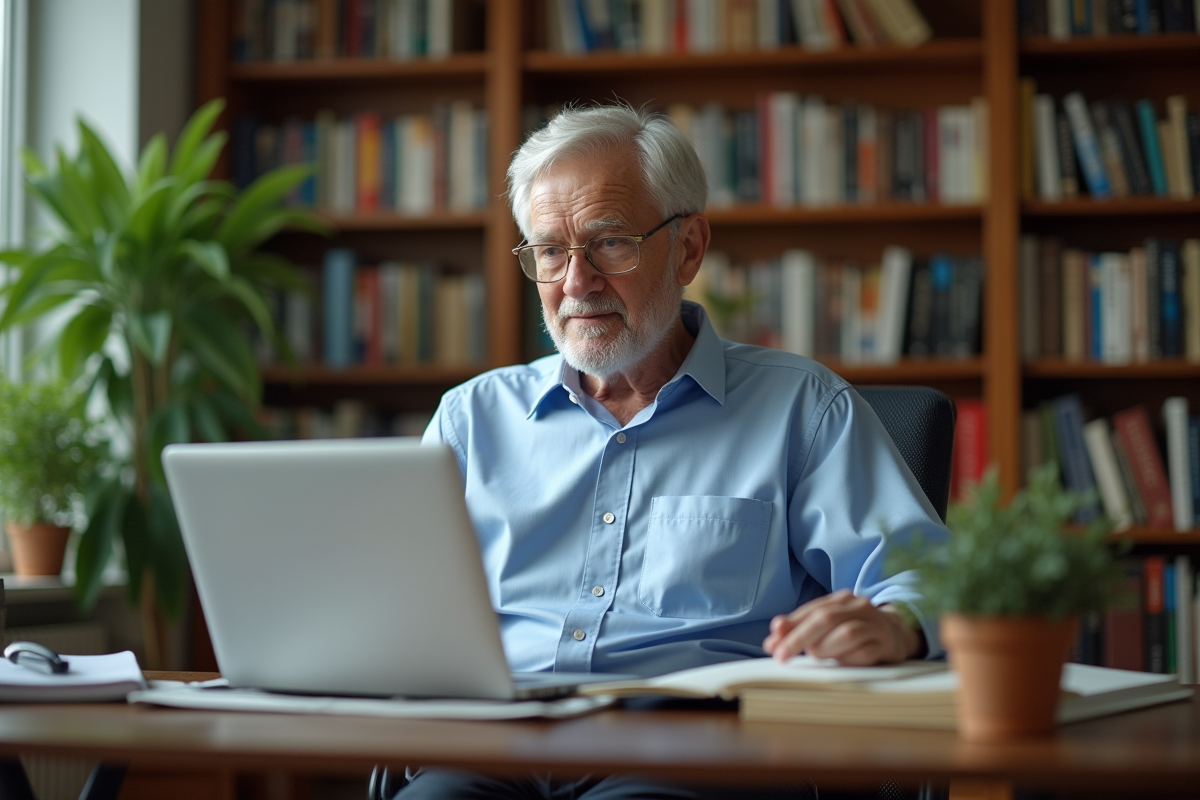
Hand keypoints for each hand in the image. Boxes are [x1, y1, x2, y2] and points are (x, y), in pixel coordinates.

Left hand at [761, 590, 924, 665]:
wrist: (896, 633)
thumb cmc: (852, 631)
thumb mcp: (827, 627)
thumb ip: (799, 631)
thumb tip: (771, 642)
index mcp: (840, 599)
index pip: (810, 611)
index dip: (789, 628)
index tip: (772, 646)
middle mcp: (858, 606)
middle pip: (825, 619)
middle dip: (799, 638)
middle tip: (782, 656)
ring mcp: (874, 624)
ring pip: (846, 633)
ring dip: (825, 648)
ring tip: (817, 656)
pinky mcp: (886, 644)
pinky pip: (864, 653)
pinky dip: (847, 660)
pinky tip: (840, 664)